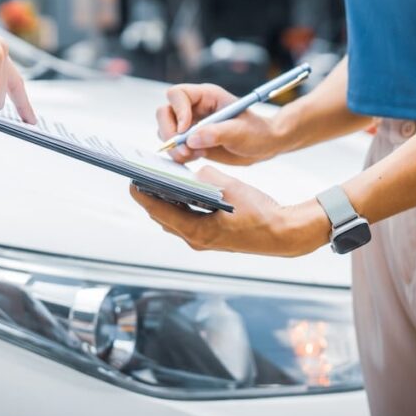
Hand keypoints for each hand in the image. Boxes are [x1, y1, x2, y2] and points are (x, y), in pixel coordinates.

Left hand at [129, 166, 329, 256]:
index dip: (143, 195)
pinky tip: (183, 191)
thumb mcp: (231, 187)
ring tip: (158, 182)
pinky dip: (181, 206)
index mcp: (197, 231)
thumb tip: (193, 173)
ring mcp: (204, 241)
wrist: (283, 233)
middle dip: (152, 198)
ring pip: (175, 220)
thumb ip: (207, 177)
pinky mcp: (212, 238)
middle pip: (163, 217)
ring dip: (166, 202)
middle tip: (142, 178)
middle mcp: (196, 240)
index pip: (159, 211)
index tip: (131, 181)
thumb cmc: (260, 213)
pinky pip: (188, 221)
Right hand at [157, 84, 285, 164]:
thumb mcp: (242, 132)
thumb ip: (218, 133)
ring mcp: (190, 124)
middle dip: (169, 133)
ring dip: (175, 147)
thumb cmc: (257, 132)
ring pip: (165, 131)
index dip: (177, 111)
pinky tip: (198, 157)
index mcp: (206, 96)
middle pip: (164, 113)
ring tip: (197, 154)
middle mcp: (194, 108)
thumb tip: (192, 139)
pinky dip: (180, 155)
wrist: (263, 146)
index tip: (185, 131)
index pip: (177, 94)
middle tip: (185, 150)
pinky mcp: (190, 141)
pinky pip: (173, 147)